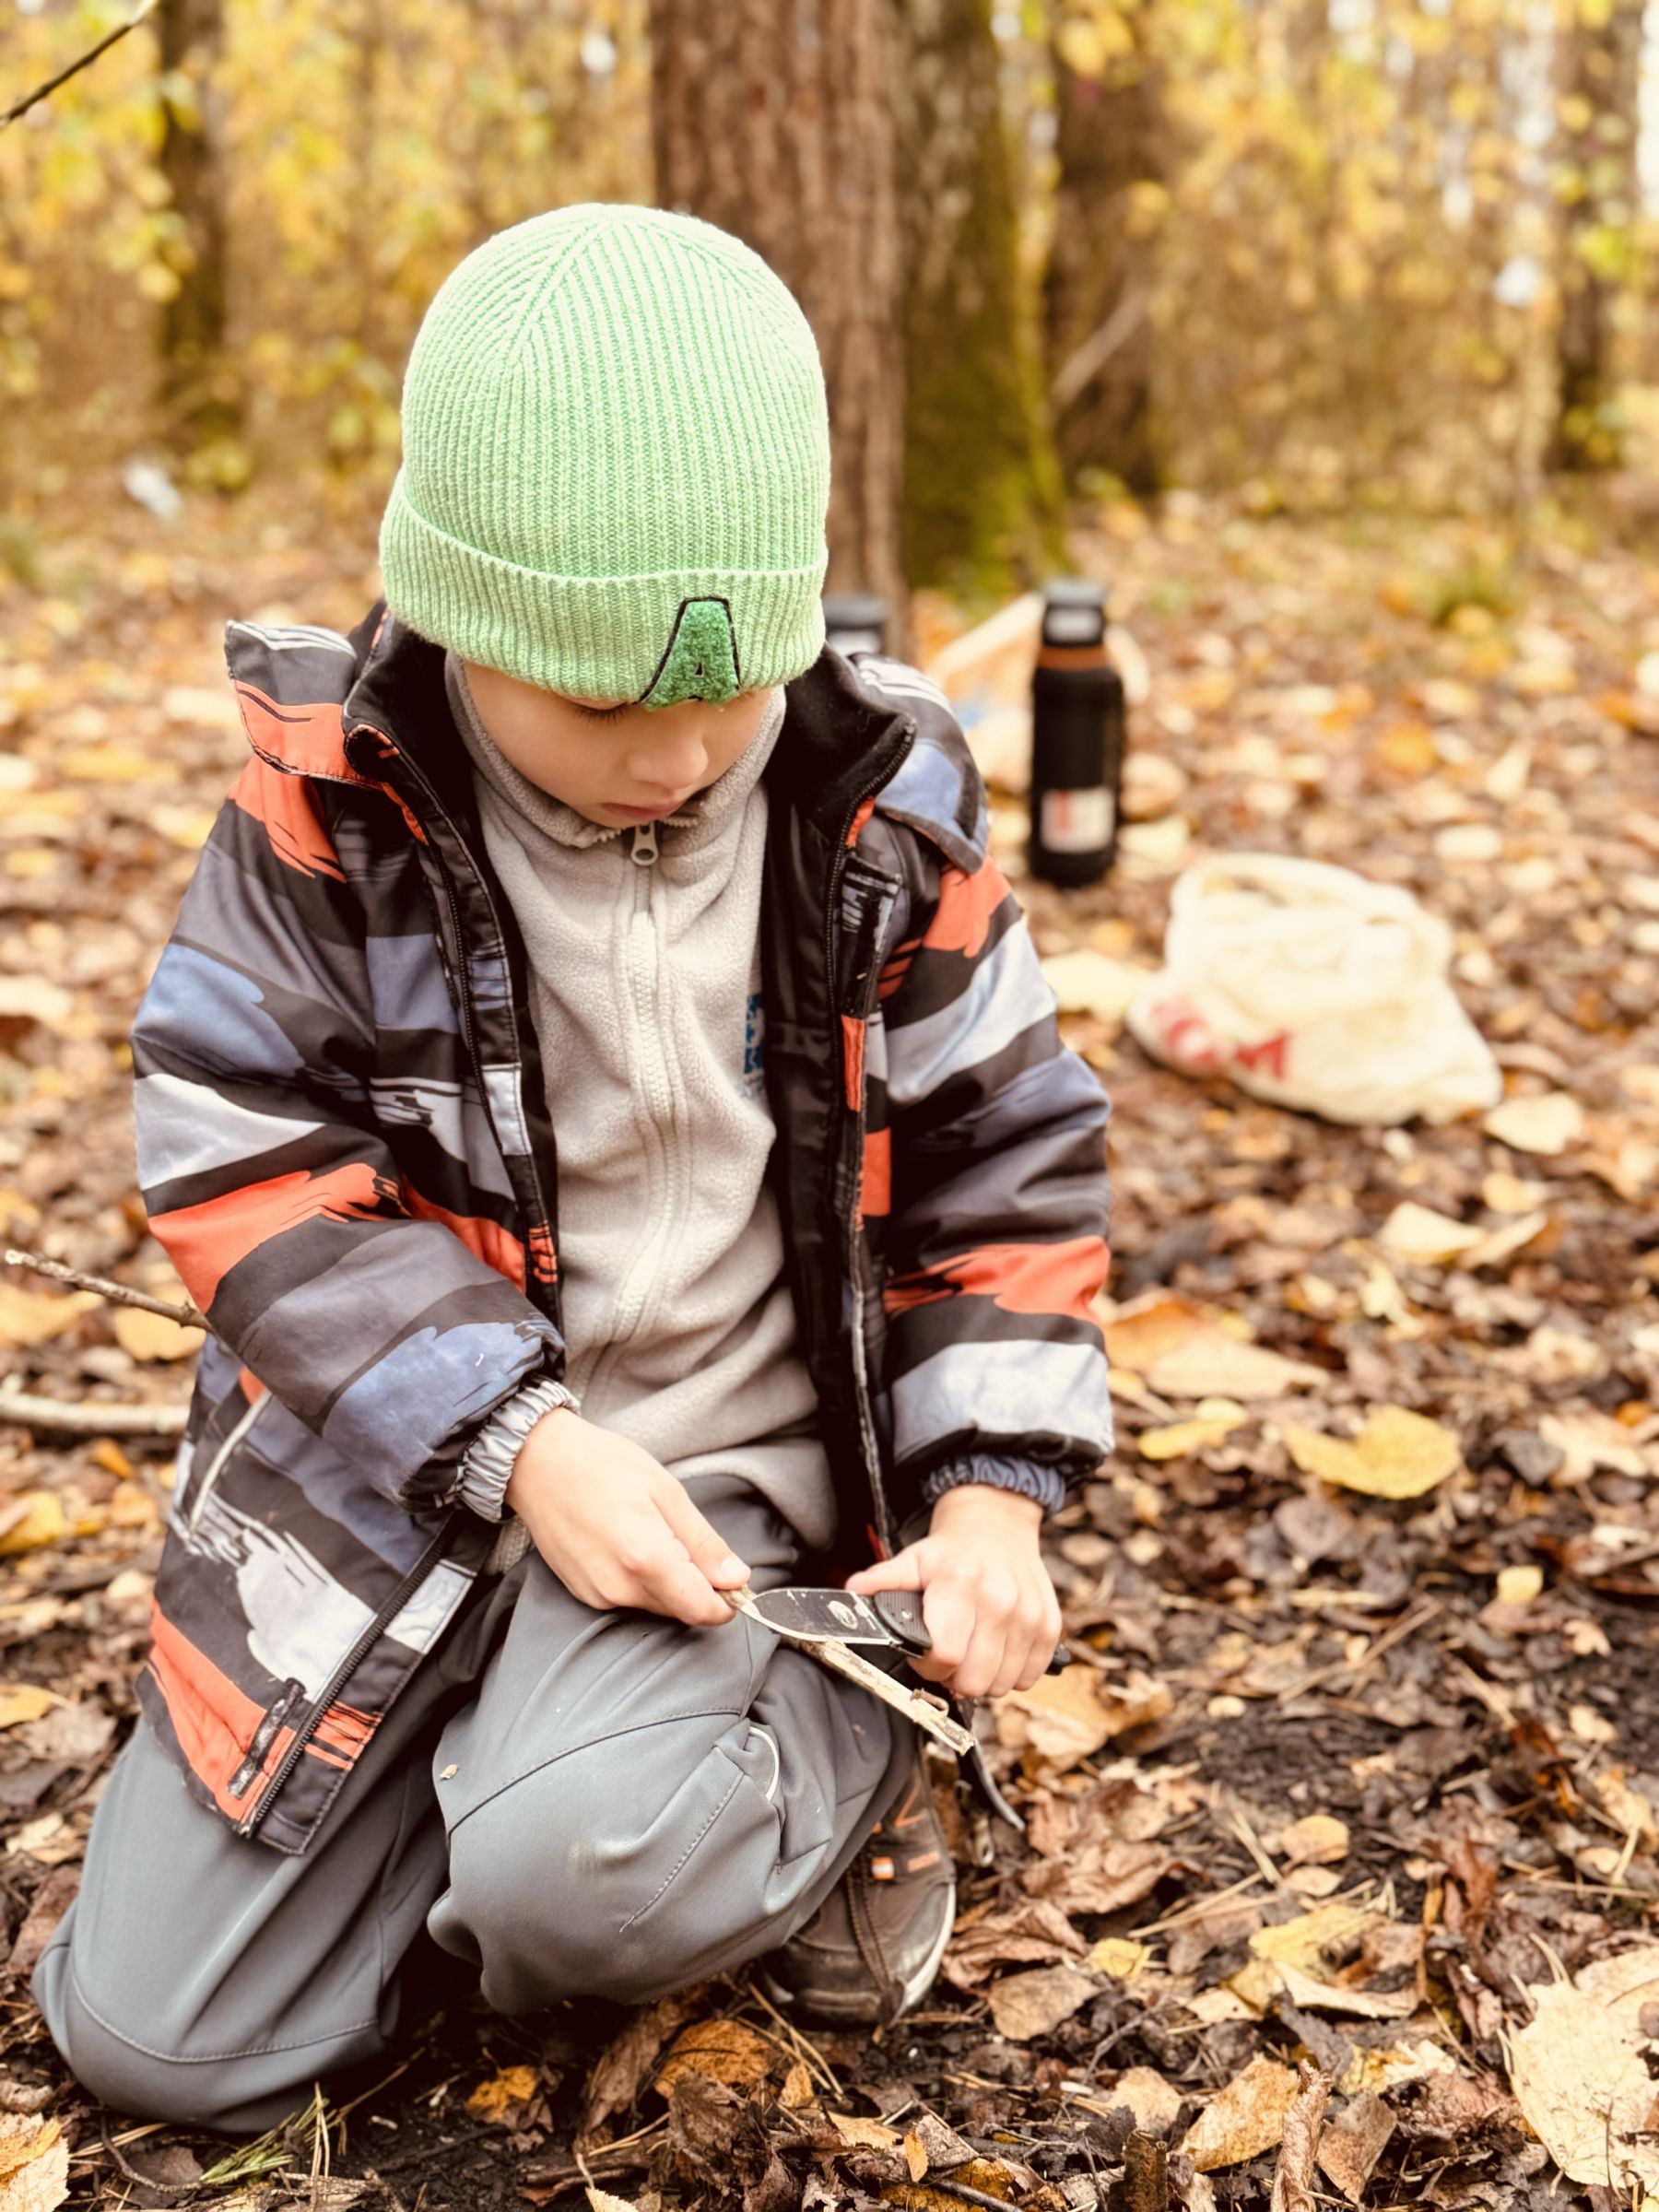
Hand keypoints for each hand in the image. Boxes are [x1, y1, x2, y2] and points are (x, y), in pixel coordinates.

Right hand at [504, 1408, 748, 1626]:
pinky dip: (640, 1581)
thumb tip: (737, 1578)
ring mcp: (597, 1594)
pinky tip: (629, 1545)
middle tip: (686, 1540)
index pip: (700, 1610)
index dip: (725, 1603)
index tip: (732, 1583)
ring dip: (667, 1583)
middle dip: (696, 1587)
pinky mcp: (583, 1594)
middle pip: (680, 1609)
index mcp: (646, 1558)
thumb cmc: (602, 1466)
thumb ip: (703, 1542)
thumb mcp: (666, 1491)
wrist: (538, 1463)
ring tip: (652, 1534)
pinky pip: (628, 1600)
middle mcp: (619, 1587)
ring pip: (655, 1606)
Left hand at [844, 1484, 1061, 1699]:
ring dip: (983, 1677)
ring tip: (971, 1651)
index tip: (925, 1654)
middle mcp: (1000, 1601)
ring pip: (1002, 1685)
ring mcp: (1029, 1616)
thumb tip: (851, 1592)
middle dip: (955, 1677)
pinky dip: (1011, 1673)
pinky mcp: (1049, 1626)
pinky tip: (996, 1650)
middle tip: (948, 1655)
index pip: (946, 1655)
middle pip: (975, 1680)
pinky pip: (1029, 1677)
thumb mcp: (914, 1559)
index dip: (929, 1666)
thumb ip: (884, 1580)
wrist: (998, 1525)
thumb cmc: (953, 1550)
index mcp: (960, 1585)